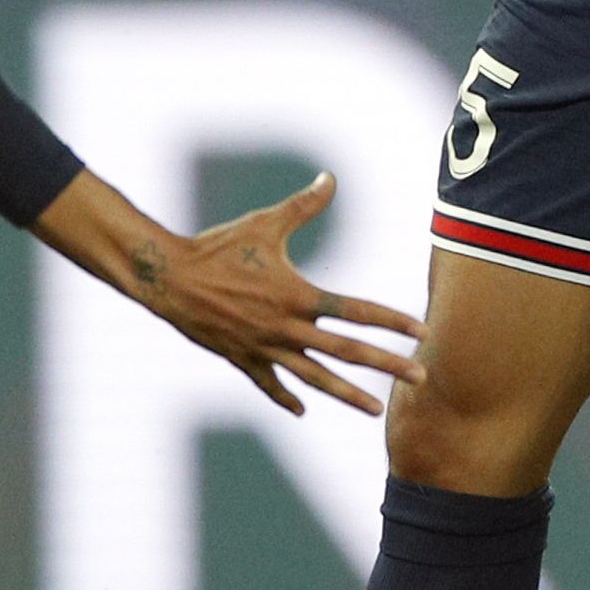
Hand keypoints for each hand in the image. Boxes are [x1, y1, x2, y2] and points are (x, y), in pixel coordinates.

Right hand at [43, 171, 422, 416]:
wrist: (168, 279)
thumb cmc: (218, 247)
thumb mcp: (263, 224)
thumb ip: (303, 206)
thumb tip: (330, 178)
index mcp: (297, 296)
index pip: (355, 311)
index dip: (391, 321)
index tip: (421, 333)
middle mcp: (286, 328)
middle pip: (346, 351)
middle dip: (386, 365)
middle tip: (421, 379)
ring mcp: (264, 349)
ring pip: (314, 378)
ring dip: (347, 395)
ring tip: (375, 409)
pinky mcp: (242, 359)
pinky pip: (269, 384)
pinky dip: (285, 398)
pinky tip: (302, 411)